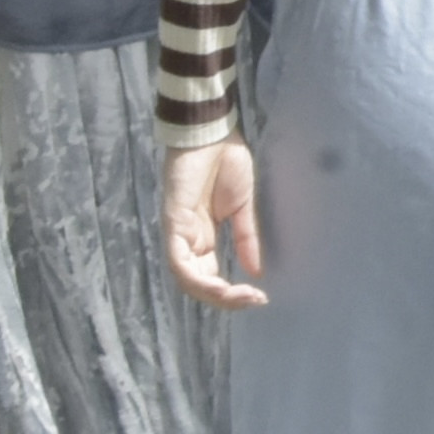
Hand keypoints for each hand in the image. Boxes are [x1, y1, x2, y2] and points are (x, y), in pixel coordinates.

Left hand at [165, 138, 266, 309]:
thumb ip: (245, 239)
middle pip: (197, 284)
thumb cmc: (225, 162)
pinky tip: (221, 286)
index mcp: (202, 237)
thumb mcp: (242, 207)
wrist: (213, 132)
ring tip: (241, 297)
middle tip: (254, 301)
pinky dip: (198, 278)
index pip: (209, 277)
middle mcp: (187, 240)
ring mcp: (178, 232)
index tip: (260, 298)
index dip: (231, 293)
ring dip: (214, 294)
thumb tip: (257, 271)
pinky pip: (179, 260)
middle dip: (226, 299)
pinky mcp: (173, 222)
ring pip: (186, 278)